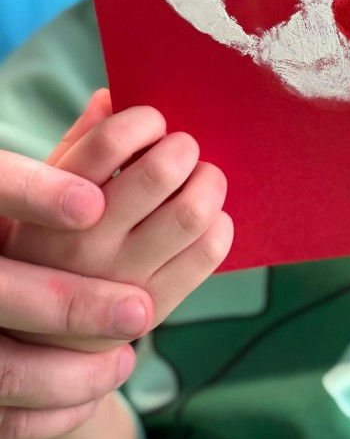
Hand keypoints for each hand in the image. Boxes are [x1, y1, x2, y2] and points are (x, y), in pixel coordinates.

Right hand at [1, 92, 231, 438]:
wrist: (40, 343)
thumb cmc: (50, 247)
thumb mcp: (43, 198)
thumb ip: (77, 146)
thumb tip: (111, 96)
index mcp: (50, 206)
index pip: (106, 144)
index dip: (143, 122)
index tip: (154, 123)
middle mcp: (85, 243)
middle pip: (161, 173)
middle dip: (184, 148)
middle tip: (185, 148)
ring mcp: (122, 279)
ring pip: (192, 213)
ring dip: (210, 183)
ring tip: (204, 179)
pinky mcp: (155, 306)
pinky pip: (208, 253)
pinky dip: (221, 226)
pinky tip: (209, 220)